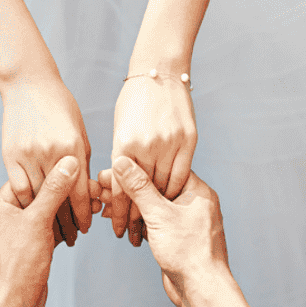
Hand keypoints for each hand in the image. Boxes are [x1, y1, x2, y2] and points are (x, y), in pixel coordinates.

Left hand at [0, 156, 103, 306]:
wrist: (12, 304)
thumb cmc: (17, 265)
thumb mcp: (38, 221)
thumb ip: (54, 190)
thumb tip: (69, 163)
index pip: (29, 179)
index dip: (54, 174)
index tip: (78, 169)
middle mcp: (4, 217)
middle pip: (39, 196)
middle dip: (65, 194)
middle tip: (90, 190)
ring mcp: (16, 234)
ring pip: (46, 215)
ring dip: (67, 213)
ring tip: (91, 207)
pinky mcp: (28, 249)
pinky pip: (47, 231)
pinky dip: (63, 229)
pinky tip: (81, 226)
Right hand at [1, 76, 94, 247]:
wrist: (29, 83)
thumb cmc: (60, 106)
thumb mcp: (80, 134)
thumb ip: (82, 163)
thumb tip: (87, 193)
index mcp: (74, 148)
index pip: (81, 192)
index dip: (84, 214)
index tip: (86, 228)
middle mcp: (52, 153)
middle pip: (59, 200)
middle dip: (66, 222)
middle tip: (71, 237)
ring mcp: (28, 154)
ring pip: (38, 198)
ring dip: (45, 216)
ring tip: (52, 230)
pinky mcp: (10, 155)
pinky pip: (18, 188)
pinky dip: (26, 202)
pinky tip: (32, 211)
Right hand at [98, 156, 232, 306]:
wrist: (202, 290)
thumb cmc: (189, 252)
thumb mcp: (159, 215)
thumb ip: (139, 188)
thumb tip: (122, 162)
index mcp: (197, 191)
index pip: (163, 169)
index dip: (137, 168)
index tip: (112, 168)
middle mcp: (194, 204)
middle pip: (156, 188)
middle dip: (128, 189)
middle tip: (102, 187)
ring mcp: (186, 222)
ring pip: (154, 208)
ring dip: (130, 207)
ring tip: (104, 205)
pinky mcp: (178, 238)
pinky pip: (156, 224)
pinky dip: (138, 223)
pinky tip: (119, 223)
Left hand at [107, 74, 196, 245]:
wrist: (160, 72)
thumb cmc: (133, 100)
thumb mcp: (119, 129)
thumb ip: (120, 157)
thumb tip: (116, 186)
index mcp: (123, 144)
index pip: (121, 190)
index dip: (119, 214)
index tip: (118, 231)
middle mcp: (146, 146)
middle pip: (143, 194)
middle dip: (138, 217)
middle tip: (134, 234)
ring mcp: (170, 143)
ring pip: (164, 187)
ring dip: (158, 208)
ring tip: (152, 223)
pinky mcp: (189, 140)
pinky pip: (182, 174)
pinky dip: (175, 190)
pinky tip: (169, 201)